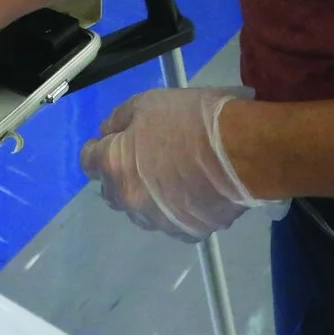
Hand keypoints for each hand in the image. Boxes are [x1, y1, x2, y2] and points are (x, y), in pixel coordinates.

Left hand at [80, 86, 261, 239]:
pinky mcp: (188, 232)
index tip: (112, 141)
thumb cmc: (194, 120)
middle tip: (142, 157)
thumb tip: (108, 132)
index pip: (88, 161)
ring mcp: (159, 220)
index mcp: (115, 166)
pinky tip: (192, 192)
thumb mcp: (149, 103)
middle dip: (120, 174)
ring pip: (141, 209)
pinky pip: (171, 221)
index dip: (98, 148)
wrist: (245, 152)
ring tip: (172, 176)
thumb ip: (120, 119)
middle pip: (112, 190)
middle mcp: (130, 200)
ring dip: (147, 195)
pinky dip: (176, 209)